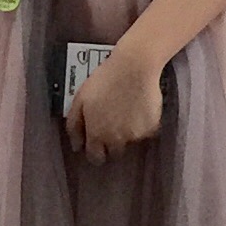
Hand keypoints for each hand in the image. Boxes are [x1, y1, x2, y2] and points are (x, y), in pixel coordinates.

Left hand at [65, 46, 163, 160]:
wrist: (134, 68)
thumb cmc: (104, 80)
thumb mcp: (80, 99)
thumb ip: (75, 125)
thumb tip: (75, 146)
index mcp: (97, 134)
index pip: (95, 158)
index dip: (95, 152)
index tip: (97, 145)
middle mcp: (116, 140)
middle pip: (114, 153)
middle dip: (111, 144)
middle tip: (112, 125)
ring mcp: (135, 136)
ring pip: (129, 142)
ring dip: (127, 134)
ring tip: (126, 113)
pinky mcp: (151, 128)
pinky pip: (145, 132)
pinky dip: (142, 125)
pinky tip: (138, 109)